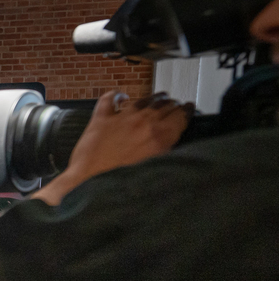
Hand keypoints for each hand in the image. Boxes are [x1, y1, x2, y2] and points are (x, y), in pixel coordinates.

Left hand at [33, 91, 192, 205]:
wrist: (91, 183)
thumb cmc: (124, 184)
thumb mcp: (157, 170)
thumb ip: (167, 152)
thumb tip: (172, 143)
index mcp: (161, 135)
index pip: (180, 115)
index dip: (187, 111)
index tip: (189, 109)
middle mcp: (143, 122)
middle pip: (163, 106)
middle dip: (171, 105)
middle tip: (174, 107)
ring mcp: (121, 118)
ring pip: (142, 100)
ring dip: (153, 98)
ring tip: (159, 97)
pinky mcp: (101, 119)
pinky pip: (108, 100)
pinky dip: (115, 95)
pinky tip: (120, 96)